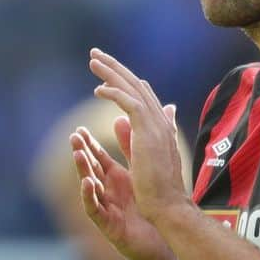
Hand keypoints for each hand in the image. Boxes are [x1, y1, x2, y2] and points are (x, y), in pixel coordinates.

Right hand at [71, 123, 175, 259]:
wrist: (161, 241)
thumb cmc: (149, 210)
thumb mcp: (140, 175)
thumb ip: (132, 149)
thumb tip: (124, 120)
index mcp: (115, 179)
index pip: (98, 158)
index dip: (89, 145)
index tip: (79, 129)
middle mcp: (107, 191)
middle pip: (91, 169)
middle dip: (81, 153)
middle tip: (74, 136)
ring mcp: (106, 207)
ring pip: (89, 187)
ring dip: (82, 171)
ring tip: (77, 154)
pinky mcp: (107, 224)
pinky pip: (94, 209)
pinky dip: (89, 196)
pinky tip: (87, 183)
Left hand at [88, 48, 191, 224]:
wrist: (167, 206)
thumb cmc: (157, 189)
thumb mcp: (145, 156)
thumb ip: (135, 134)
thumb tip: (126, 118)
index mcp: (161, 126)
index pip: (143, 94)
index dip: (125, 80)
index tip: (109, 71)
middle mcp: (161, 121)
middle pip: (136, 85)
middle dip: (115, 68)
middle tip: (96, 54)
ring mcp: (156, 125)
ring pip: (132, 88)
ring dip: (111, 73)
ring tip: (92, 61)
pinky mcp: (148, 132)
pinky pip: (129, 103)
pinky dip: (114, 93)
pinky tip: (98, 89)